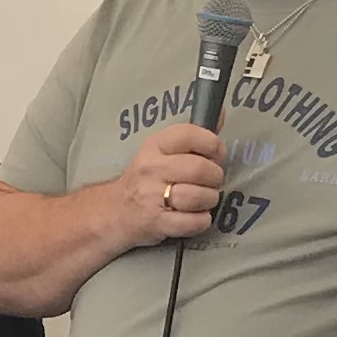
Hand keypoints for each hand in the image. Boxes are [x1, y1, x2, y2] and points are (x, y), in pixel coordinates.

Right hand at [112, 123, 224, 252]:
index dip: (211, 144)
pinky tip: (196, 216)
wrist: (115, 211)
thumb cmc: (146, 179)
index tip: (216, 154)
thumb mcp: (162, 152)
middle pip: (199, 169)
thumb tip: (221, 114)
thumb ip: (192, 136)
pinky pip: (194, 222)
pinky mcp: (157, 223)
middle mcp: (152, 168)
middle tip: (212, 182)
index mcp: (154, 145)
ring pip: (199, 196)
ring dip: (210, 200)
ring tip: (204, 200)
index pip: (188, 135)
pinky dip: (202, 221)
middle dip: (215, 177)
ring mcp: (152, 197)